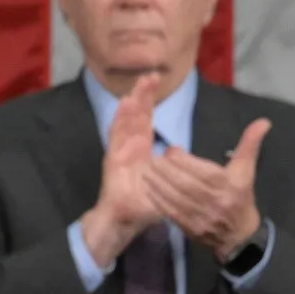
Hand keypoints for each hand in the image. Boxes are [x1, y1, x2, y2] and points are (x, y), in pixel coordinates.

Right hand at [80, 72, 164, 266]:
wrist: (125, 218)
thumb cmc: (145, 206)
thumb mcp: (168, 185)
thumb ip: (176, 169)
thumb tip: (182, 152)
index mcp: (142, 151)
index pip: (146, 121)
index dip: (150, 103)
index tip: (155, 83)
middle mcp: (130, 147)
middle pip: (137, 116)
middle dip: (143, 95)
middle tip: (151, 75)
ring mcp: (120, 151)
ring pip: (127, 121)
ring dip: (133, 103)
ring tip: (140, 84)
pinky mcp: (112, 157)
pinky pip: (116, 134)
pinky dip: (121, 119)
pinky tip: (125, 104)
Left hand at [143, 118, 269, 257]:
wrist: (239, 236)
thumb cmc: (240, 197)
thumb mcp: (246, 170)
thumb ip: (250, 144)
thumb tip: (264, 121)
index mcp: (230, 185)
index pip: (202, 171)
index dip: (184, 160)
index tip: (170, 150)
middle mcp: (216, 202)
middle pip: (186, 184)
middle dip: (166, 171)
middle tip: (152, 159)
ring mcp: (202, 217)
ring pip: (176, 199)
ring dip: (158, 184)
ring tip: (146, 171)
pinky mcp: (191, 229)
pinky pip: (172, 214)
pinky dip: (159, 201)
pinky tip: (149, 189)